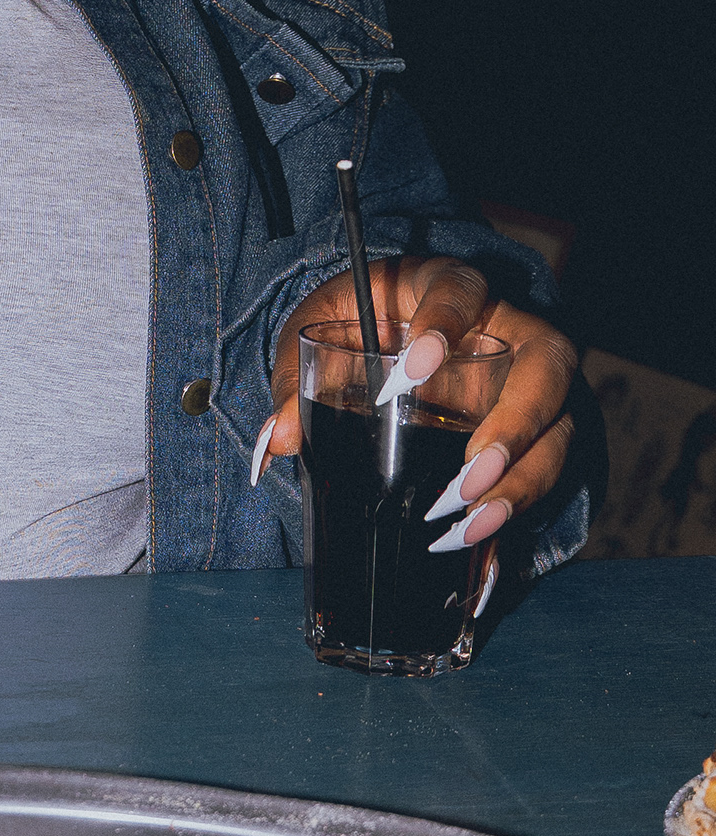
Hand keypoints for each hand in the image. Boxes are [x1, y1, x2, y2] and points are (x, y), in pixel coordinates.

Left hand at [255, 255, 577, 551]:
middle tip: (471, 472)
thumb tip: (278, 441)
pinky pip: (544, 469)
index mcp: (446, 284)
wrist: (379, 332)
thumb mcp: (316, 331)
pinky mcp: (529, 429)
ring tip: (471, 524)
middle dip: (518, 423)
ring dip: (523, 481)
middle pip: (548, 361)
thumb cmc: (353, 322)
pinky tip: (484, 551)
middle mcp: (504, 328)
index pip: (464, 288)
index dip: (448, 321)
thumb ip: (294, 378)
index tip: (413, 366)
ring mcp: (525, 380)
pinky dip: (518, 511)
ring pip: (558, 424)